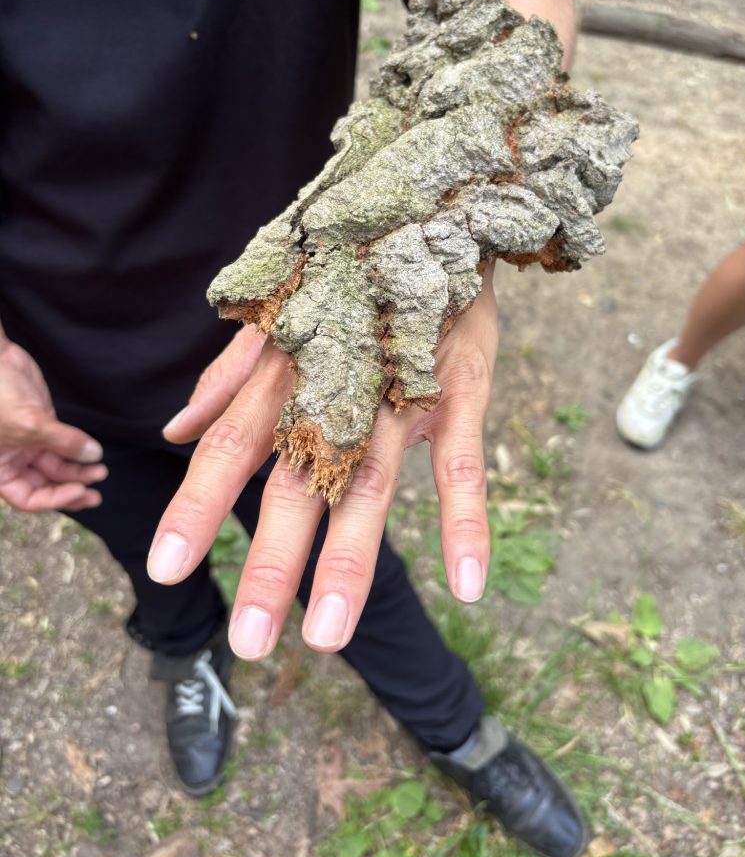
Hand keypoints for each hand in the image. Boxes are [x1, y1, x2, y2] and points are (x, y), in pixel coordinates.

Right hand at [0, 338, 106, 511]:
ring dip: (78, 473)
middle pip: (44, 486)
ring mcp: (29, 443)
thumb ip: (63, 442)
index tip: (79, 490)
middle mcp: (13, 460)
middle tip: (95, 494)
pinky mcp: (43, 426)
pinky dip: (78, 452)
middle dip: (70, 489)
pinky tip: (93, 454)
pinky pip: (63, 446)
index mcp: (0, 469)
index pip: (27, 498)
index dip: (54, 499)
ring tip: (100, 472)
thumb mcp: (29, 424)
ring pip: (56, 467)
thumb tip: (93, 456)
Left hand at [152, 269, 497, 658]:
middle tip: (245, 644)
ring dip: (350, 562)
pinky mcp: (457, 391)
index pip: (230, 448)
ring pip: (370, 486)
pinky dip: (466, 522)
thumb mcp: (280, 314)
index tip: (163, 570)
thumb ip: (230, 376)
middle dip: (269, 563)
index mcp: (287, 373)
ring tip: (327, 638)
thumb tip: (175, 429)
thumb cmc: (346, 274)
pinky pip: (460, 463)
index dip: (195, 507)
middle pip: (296, 485)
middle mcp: (334, 390)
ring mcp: (398, 392)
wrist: (430, 212)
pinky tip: (468, 585)